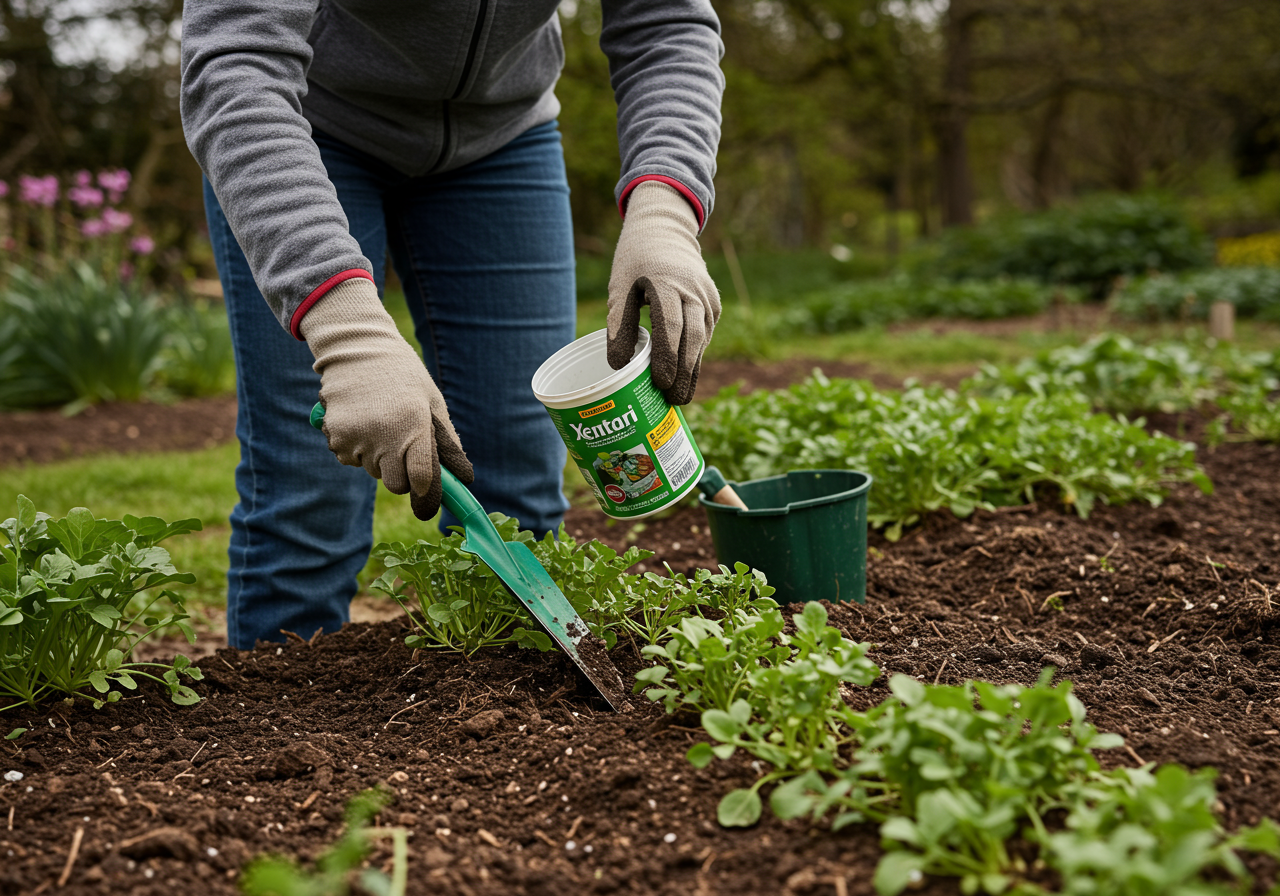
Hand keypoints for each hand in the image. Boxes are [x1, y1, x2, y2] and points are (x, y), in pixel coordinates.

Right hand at [300, 278, 472, 520]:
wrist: (358, 348)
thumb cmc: (403, 376)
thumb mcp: (432, 402)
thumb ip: (447, 442)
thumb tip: (465, 478)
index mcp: (415, 425)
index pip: (422, 478)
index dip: (427, 493)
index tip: (427, 496)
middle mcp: (385, 435)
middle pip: (395, 484)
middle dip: (401, 474)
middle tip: (401, 446)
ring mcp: (357, 436)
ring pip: (372, 471)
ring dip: (378, 458)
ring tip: (380, 423)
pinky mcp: (336, 435)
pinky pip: (349, 459)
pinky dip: (356, 449)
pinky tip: (361, 421)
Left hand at [607, 181, 720, 404]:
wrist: (666, 230)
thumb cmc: (636, 260)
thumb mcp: (620, 287)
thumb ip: (618, 324)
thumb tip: (617, 367)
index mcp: (667, 284)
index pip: (672, 326)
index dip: (667, 358)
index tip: (660, 383)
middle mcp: (693, 292)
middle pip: (693, 339)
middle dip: (683, 373)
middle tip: (671, 401)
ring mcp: (707, 299)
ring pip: (702, 341)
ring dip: (691, 370)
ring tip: (677, 398)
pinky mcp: (713, 306)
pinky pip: (704, 336)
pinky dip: (694, 356)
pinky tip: (684, 378)